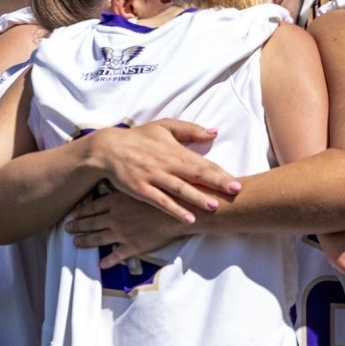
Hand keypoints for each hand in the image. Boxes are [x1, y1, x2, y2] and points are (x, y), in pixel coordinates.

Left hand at [70, 188, 190, 266]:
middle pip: (90, 223)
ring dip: (85, 242)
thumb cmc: (161, 195)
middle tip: (67, 229)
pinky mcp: (133, 246)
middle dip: (77, 227)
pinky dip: (108, 261)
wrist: (178, 212)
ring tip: (76, 243)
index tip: (72, 215)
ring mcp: (122, 233)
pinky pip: (117, 256)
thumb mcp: (138, 184)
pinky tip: (101, 264)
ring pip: (98, 239)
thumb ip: (123, 186)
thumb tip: (109, 184)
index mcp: (115, 201)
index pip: (91, 207)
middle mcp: (114, 218)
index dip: (80, 212)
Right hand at [91, 119, 241, 221]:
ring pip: (179, 189)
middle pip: (195, 175)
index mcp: (174, 151)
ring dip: (197, 198)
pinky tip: (188, 218)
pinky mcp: (141, 189)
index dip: (220, 173)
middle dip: (215, 183)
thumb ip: (189, 129)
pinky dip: (174, 210)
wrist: (108, 148)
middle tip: (234, 192)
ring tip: (213, 206)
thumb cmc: (139, 138)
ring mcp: (153, 177)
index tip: (236, 182)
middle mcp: (166, 164)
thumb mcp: (163, 127)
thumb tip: (213, 131)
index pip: (202, 163)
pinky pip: (160, 201)